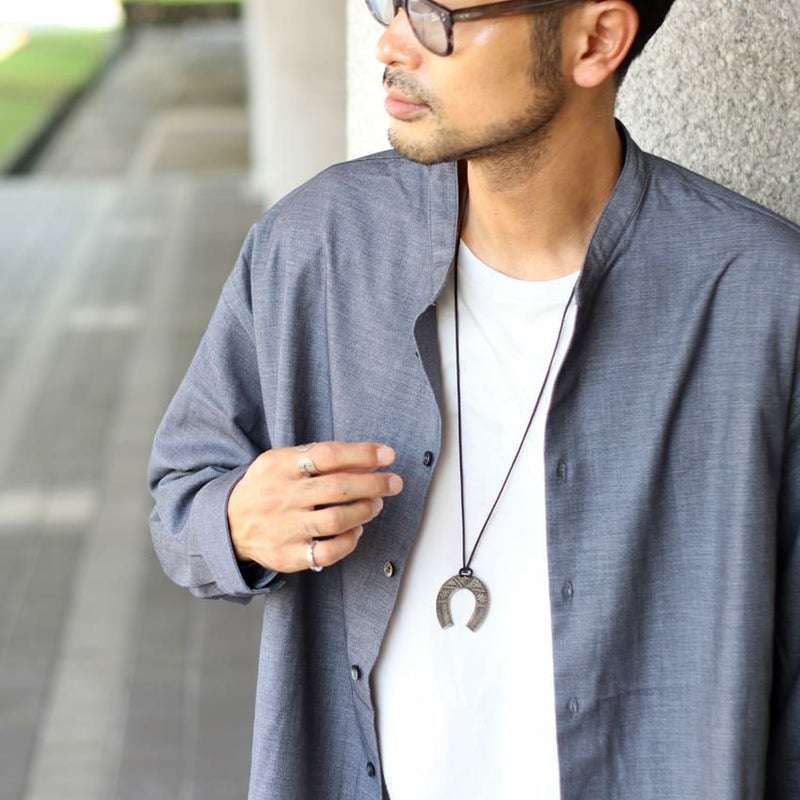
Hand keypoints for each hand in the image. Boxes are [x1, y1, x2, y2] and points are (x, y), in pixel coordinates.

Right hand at [228, 441, 402, 572]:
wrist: (227, 524)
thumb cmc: (267, 488)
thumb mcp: (283, 462)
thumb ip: (320, 459)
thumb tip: (369, 459)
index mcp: (279, 466)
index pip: (327, 455)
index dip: (362, 453)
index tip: (387, 454)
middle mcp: (279, 496)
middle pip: (337, 488)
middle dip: (374, 484)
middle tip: (394, 483)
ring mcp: (282, 528)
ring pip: (336, 520)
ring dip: (365, 511)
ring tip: (376, 504)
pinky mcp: (286, 556)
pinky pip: (326, 552)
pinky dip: (349, 542)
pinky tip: (356, 530)